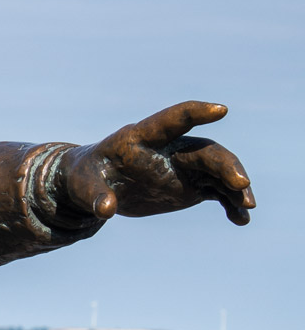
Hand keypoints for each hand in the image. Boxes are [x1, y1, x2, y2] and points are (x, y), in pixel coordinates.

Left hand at [60, 101, 254, 225]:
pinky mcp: (191, 185)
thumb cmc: (85, 178)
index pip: (170, 121)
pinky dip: (231, 203)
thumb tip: (105, 209)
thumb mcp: (83, 186)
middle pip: (204, 150)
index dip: (194, 113)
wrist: (97, 188)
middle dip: (225, 164)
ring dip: (235, 186)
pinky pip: (218, 191)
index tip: (221, 109)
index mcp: (140, 138)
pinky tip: (240, 220)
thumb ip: (95, 195)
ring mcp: (182, 167)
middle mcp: (168, 149)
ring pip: (218, 170)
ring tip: (247, 207)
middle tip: (241, 185)